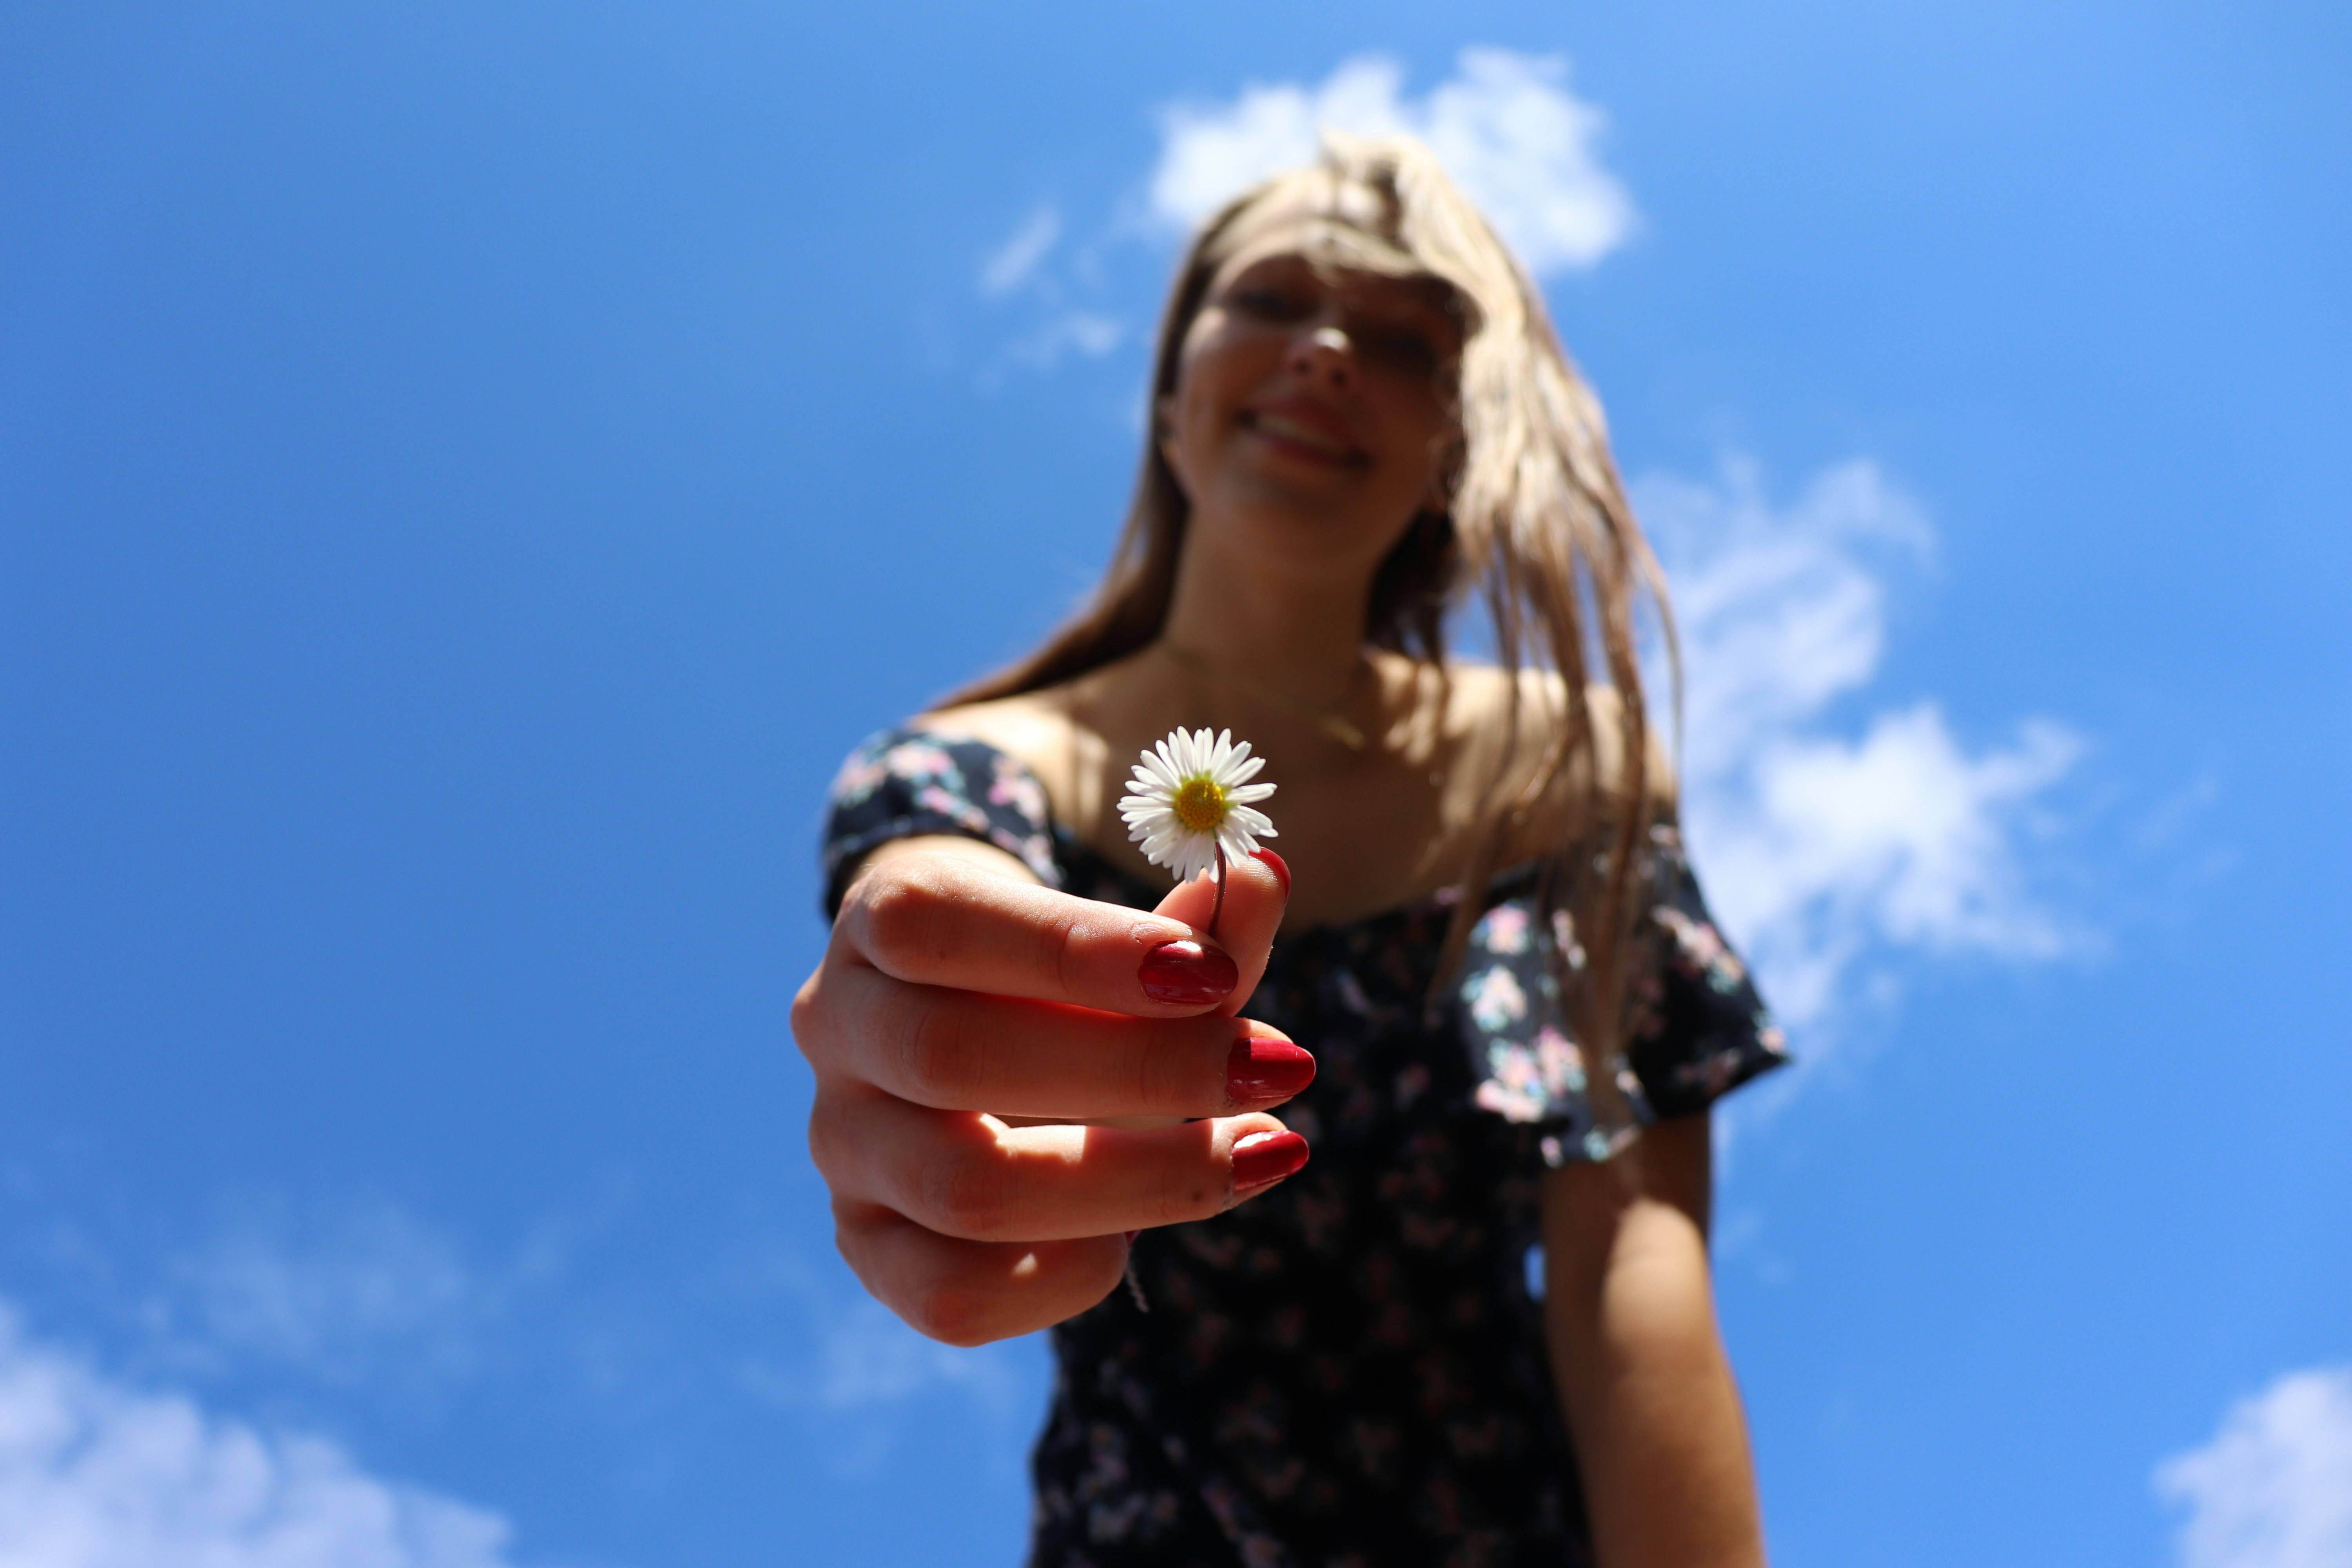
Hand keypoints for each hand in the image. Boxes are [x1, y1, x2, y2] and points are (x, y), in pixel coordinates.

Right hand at [791, 843, 1304, 1345]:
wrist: (971, 1041)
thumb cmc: (1061, 977)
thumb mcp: (1124, 937)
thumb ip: (1196, 926)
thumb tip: (1264, 880)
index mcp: (879, 922)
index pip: (934, 923)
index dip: (1077, 951)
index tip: (1218, 976)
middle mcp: (837, 1031)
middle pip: (952, 1059)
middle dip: (1141, 1070)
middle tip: (1280, 1068)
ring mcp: (842, 1149)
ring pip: (964, 1188)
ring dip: (1138, 1179)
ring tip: (1256, 1152)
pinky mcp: (869, 1251)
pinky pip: (957, 1297)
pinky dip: (1075, 1267)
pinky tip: (1141, 1229)